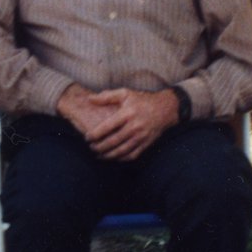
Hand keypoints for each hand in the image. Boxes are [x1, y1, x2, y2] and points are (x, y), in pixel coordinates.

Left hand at [58, 84, 177, 161]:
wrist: (165, 108)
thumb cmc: (142, 100)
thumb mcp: (125, 93)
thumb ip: (106, 96)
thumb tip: (89, 99)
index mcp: (127, 114)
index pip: (107, 127)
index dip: (95, 134)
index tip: (87, 137)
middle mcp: (134, 126)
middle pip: (112, 141)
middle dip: (99, 147)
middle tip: (91, 147)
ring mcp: (141, 137)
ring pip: (121, 151)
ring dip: (108, 155)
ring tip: (99, 155)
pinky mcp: (146, 144)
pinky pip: (132, 155)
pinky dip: (121, 158)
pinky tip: (113, 157)